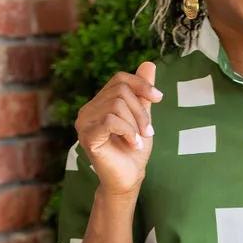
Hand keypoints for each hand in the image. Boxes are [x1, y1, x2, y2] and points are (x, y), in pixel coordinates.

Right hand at [75, 61, 161, 197]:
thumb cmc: (133, 150)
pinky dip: (127, 131)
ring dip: (135, 124)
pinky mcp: (87, 136)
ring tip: (138, 139)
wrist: (128, 179)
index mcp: (99, 103)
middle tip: (148, 132)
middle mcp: (87, 110)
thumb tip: (149, 63)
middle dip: (141, 111)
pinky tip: (133, 143)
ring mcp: (84, 122)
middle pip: (120, 91)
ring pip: (116, 105)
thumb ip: (142, 93)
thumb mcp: (142, 117)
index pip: (119, 79)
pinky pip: (111, 120)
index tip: (158, 98)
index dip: (141, 84)